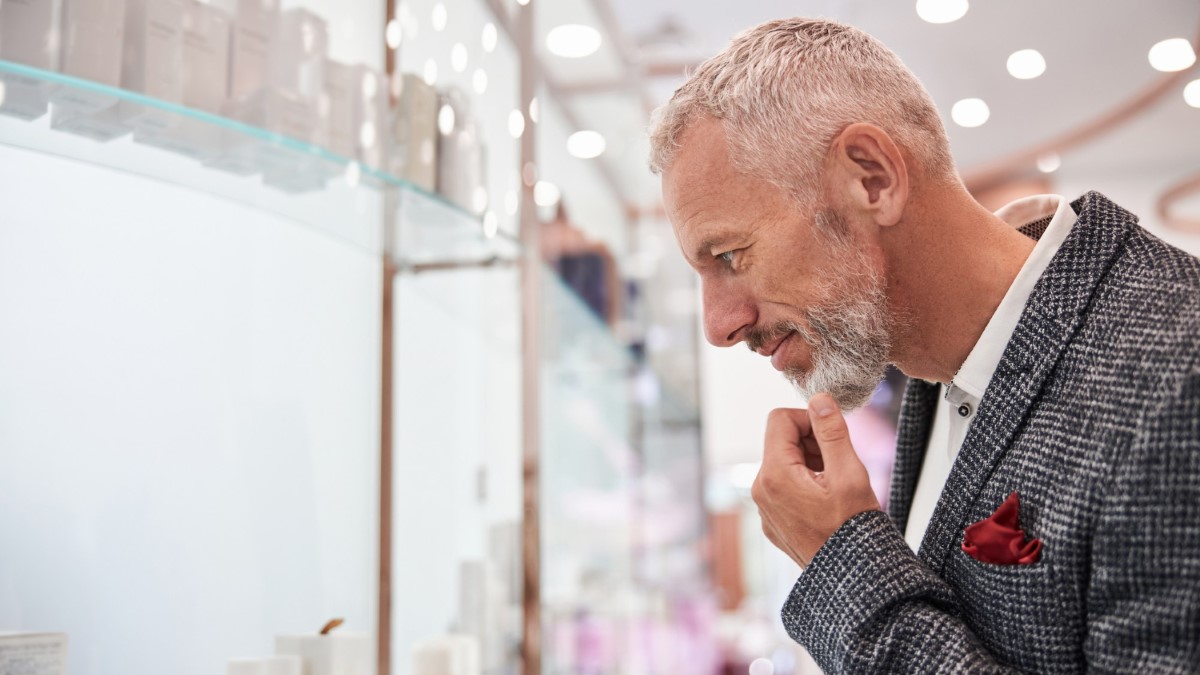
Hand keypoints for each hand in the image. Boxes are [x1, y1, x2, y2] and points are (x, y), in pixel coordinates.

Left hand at [751, 392, 881, 567]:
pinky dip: (806, 485)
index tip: (832, 433)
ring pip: (784, 464)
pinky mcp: (773, 522)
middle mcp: (760, 490)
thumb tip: (819, 399)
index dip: (808, 419)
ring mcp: (765, 509)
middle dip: (812, 443)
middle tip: (839, 463)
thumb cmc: (852, 531)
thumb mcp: (849, 473)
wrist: (852, 579)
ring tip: (836, 485)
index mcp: (774, 475)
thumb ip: (832, 432)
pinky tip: (828, 503)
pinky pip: (784, 489)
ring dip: (811, 464)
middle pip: (782, 442)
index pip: (780, 420)